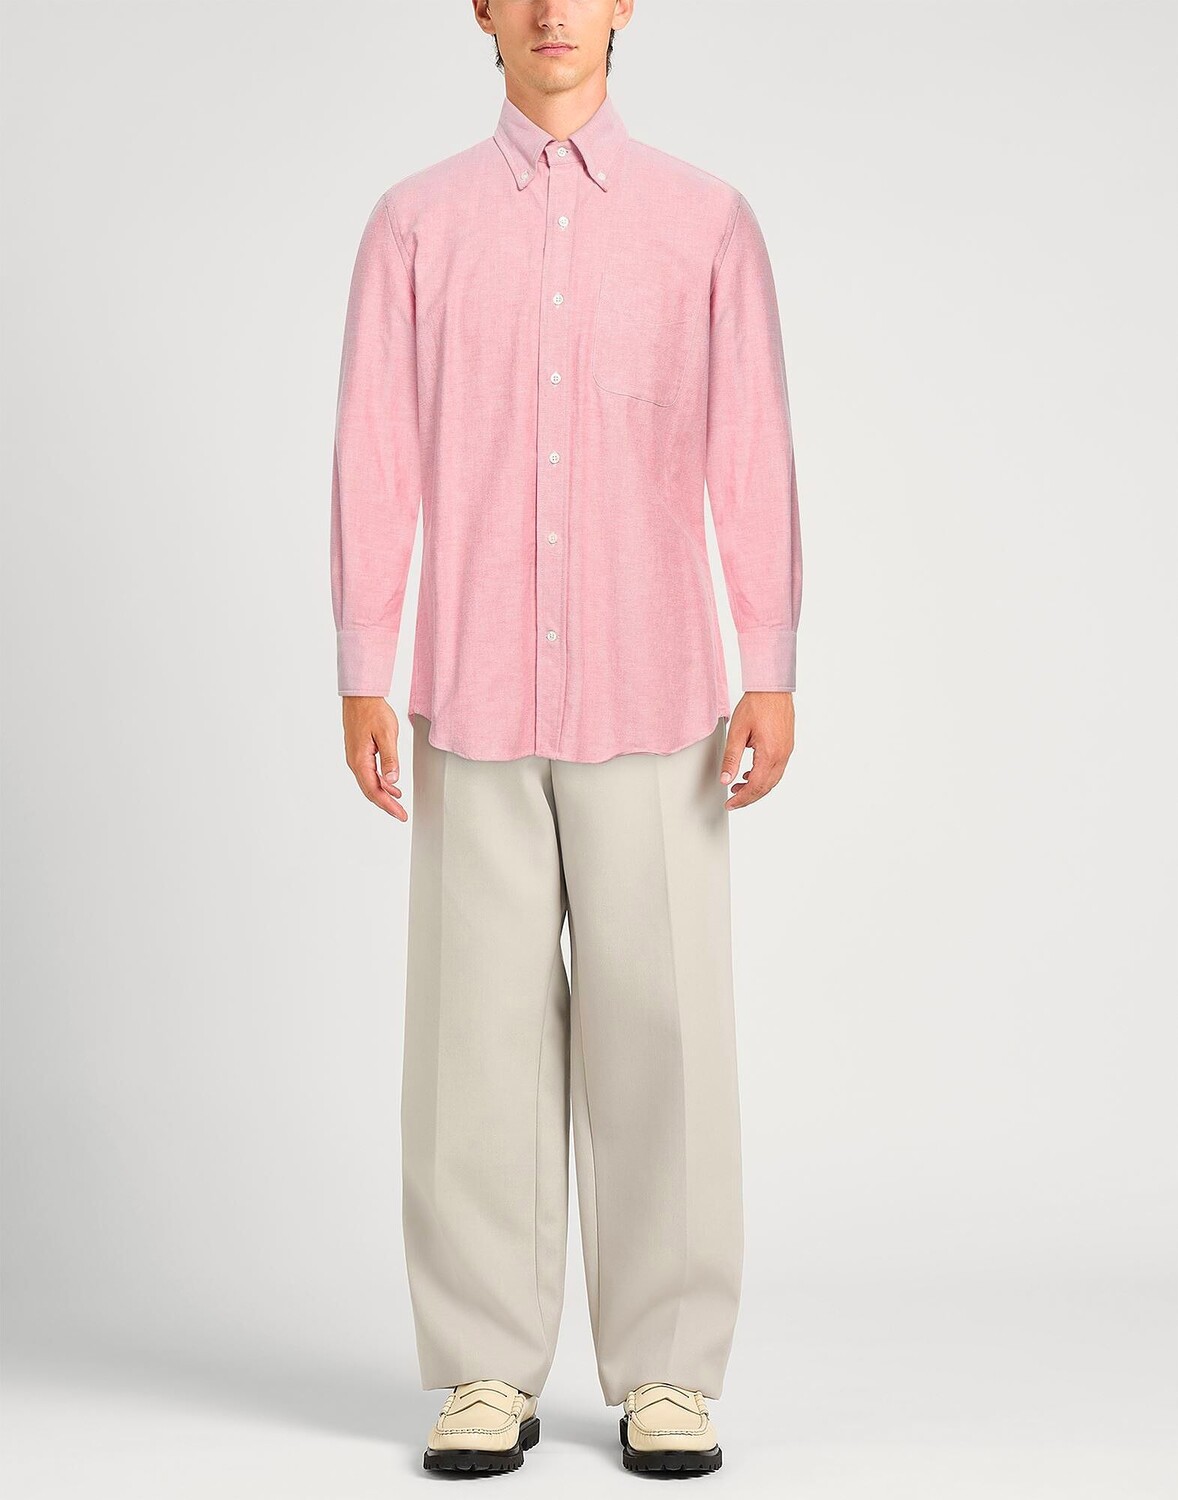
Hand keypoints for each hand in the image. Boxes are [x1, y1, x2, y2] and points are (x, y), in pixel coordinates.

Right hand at [342, 697, 406, 820]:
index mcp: (360, 760)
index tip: (400, 814)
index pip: (374, 790)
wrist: (361, 696)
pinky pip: (370, 774)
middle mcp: (355, 762)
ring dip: (384, 794)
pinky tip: (392, 786)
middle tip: (401, 815)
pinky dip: (382, 783)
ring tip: (399, 804)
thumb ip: (390, 759)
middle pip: (371, 791)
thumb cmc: (373, 711)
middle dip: (386, 805)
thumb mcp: (386, 734)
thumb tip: (393, 780)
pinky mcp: (360, 753)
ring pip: (370, 783)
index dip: (388, 805)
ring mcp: (356, 758)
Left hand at [719, 692, 794, 809]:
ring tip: (739, 788)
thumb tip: (725, 779)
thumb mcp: (737, 733)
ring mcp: (786, 751)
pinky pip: (777, 769)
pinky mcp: (787, 746)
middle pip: (766, 787)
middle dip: (749, 797)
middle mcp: (782, 755)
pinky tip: (751, 773)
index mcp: (770, 754)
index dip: (742, 799)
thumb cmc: (756, 705)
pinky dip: (764, 777)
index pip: (755, 787)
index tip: (730, 804)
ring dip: (757, 788)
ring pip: (773, 780)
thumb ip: (731, 758)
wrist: (772, 688)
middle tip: (733, 801)